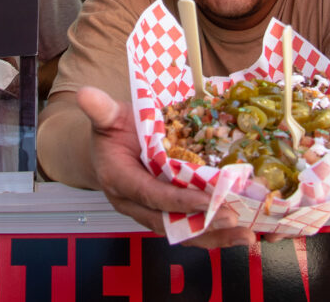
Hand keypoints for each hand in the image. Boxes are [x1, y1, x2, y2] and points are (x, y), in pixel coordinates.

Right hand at [76, 86, 256, 249]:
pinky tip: (237, 232)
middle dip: (201, 223)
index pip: (150, 194)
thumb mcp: (107, 116)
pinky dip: (212, 232)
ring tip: (243, 234)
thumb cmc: (112, 131)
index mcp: (118, 179)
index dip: (178, 200)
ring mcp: (148, 212)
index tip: (208, 200)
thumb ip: (100, 108)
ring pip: (180, 231)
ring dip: (213, 235)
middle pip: (168, 221)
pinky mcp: (163, 215)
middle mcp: (132, 203)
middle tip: (233, 219)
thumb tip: (85, 93)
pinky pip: (187, 229)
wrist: (107, 150)